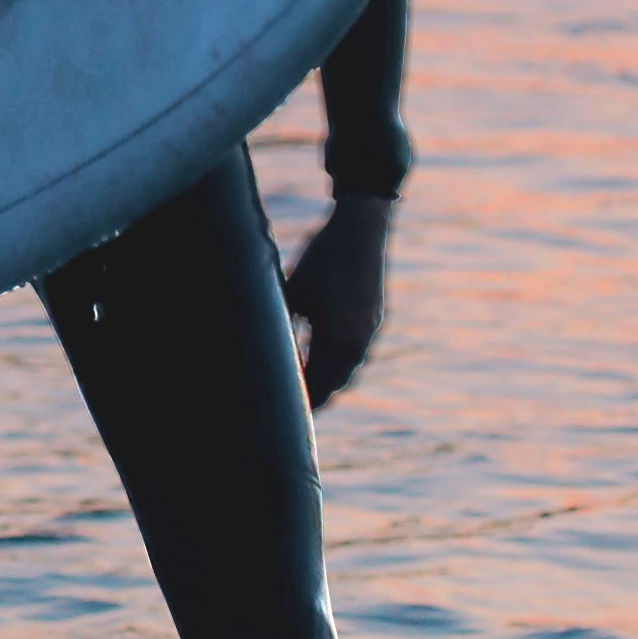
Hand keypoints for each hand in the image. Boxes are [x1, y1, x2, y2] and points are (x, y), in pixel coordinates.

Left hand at [282, 192, 390, 411]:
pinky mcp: (374, 317)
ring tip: (307, 380)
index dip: (304, 399)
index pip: (319, 384)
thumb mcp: (294, 292)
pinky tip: (321, 352)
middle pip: (336, 382)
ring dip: (329, 376)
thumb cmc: (322, 257)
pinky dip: (339, 359)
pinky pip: (356, 350)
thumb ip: (283, 324)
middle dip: (316, 393)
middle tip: (295, 404)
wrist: (361, 228)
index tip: (286, 410)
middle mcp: (358, 341)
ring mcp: (369, 330)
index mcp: (337, 339)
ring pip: (349, 368)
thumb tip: (263, 347)